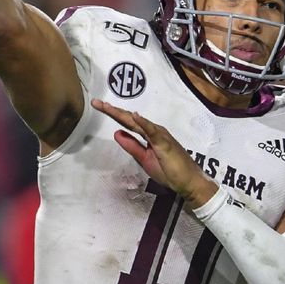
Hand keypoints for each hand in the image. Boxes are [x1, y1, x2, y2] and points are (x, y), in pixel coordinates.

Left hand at [91, 99, 218, 208]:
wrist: (188, 181)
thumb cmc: (169, 170)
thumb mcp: (144, 159)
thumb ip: (131, 146)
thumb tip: (116, 133)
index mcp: (148, 134)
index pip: (127, 123)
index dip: (113, 114)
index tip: (98, 106)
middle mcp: (153, 130)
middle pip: (129, 119)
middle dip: (112, 111)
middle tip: (96, 102)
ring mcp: (160, 135)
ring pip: (138, 122)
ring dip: (123, 114)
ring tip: (108, 107)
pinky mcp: (165, 142)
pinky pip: (153, 131)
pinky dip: (144, 123)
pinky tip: (135, 116)